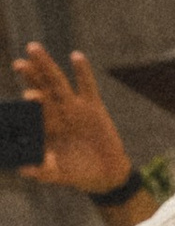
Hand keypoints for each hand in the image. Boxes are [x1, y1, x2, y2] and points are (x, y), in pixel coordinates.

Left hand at [11, 43, 134, 193]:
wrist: (105, 175)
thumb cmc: (77, 174)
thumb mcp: (58, 175)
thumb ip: (42, 171)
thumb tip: (23, 170)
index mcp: (43, 128)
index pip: (29, 110)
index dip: (23, 102)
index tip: (21, 97)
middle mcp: (55, 114)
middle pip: (40, 90)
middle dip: (29, 77)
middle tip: (19, 64)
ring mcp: (74, 108)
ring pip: (57, 82)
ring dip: (46, 66)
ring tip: (34, 49)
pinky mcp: (94, 107)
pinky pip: (87, 86)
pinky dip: (82, 72)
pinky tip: (76, 56)